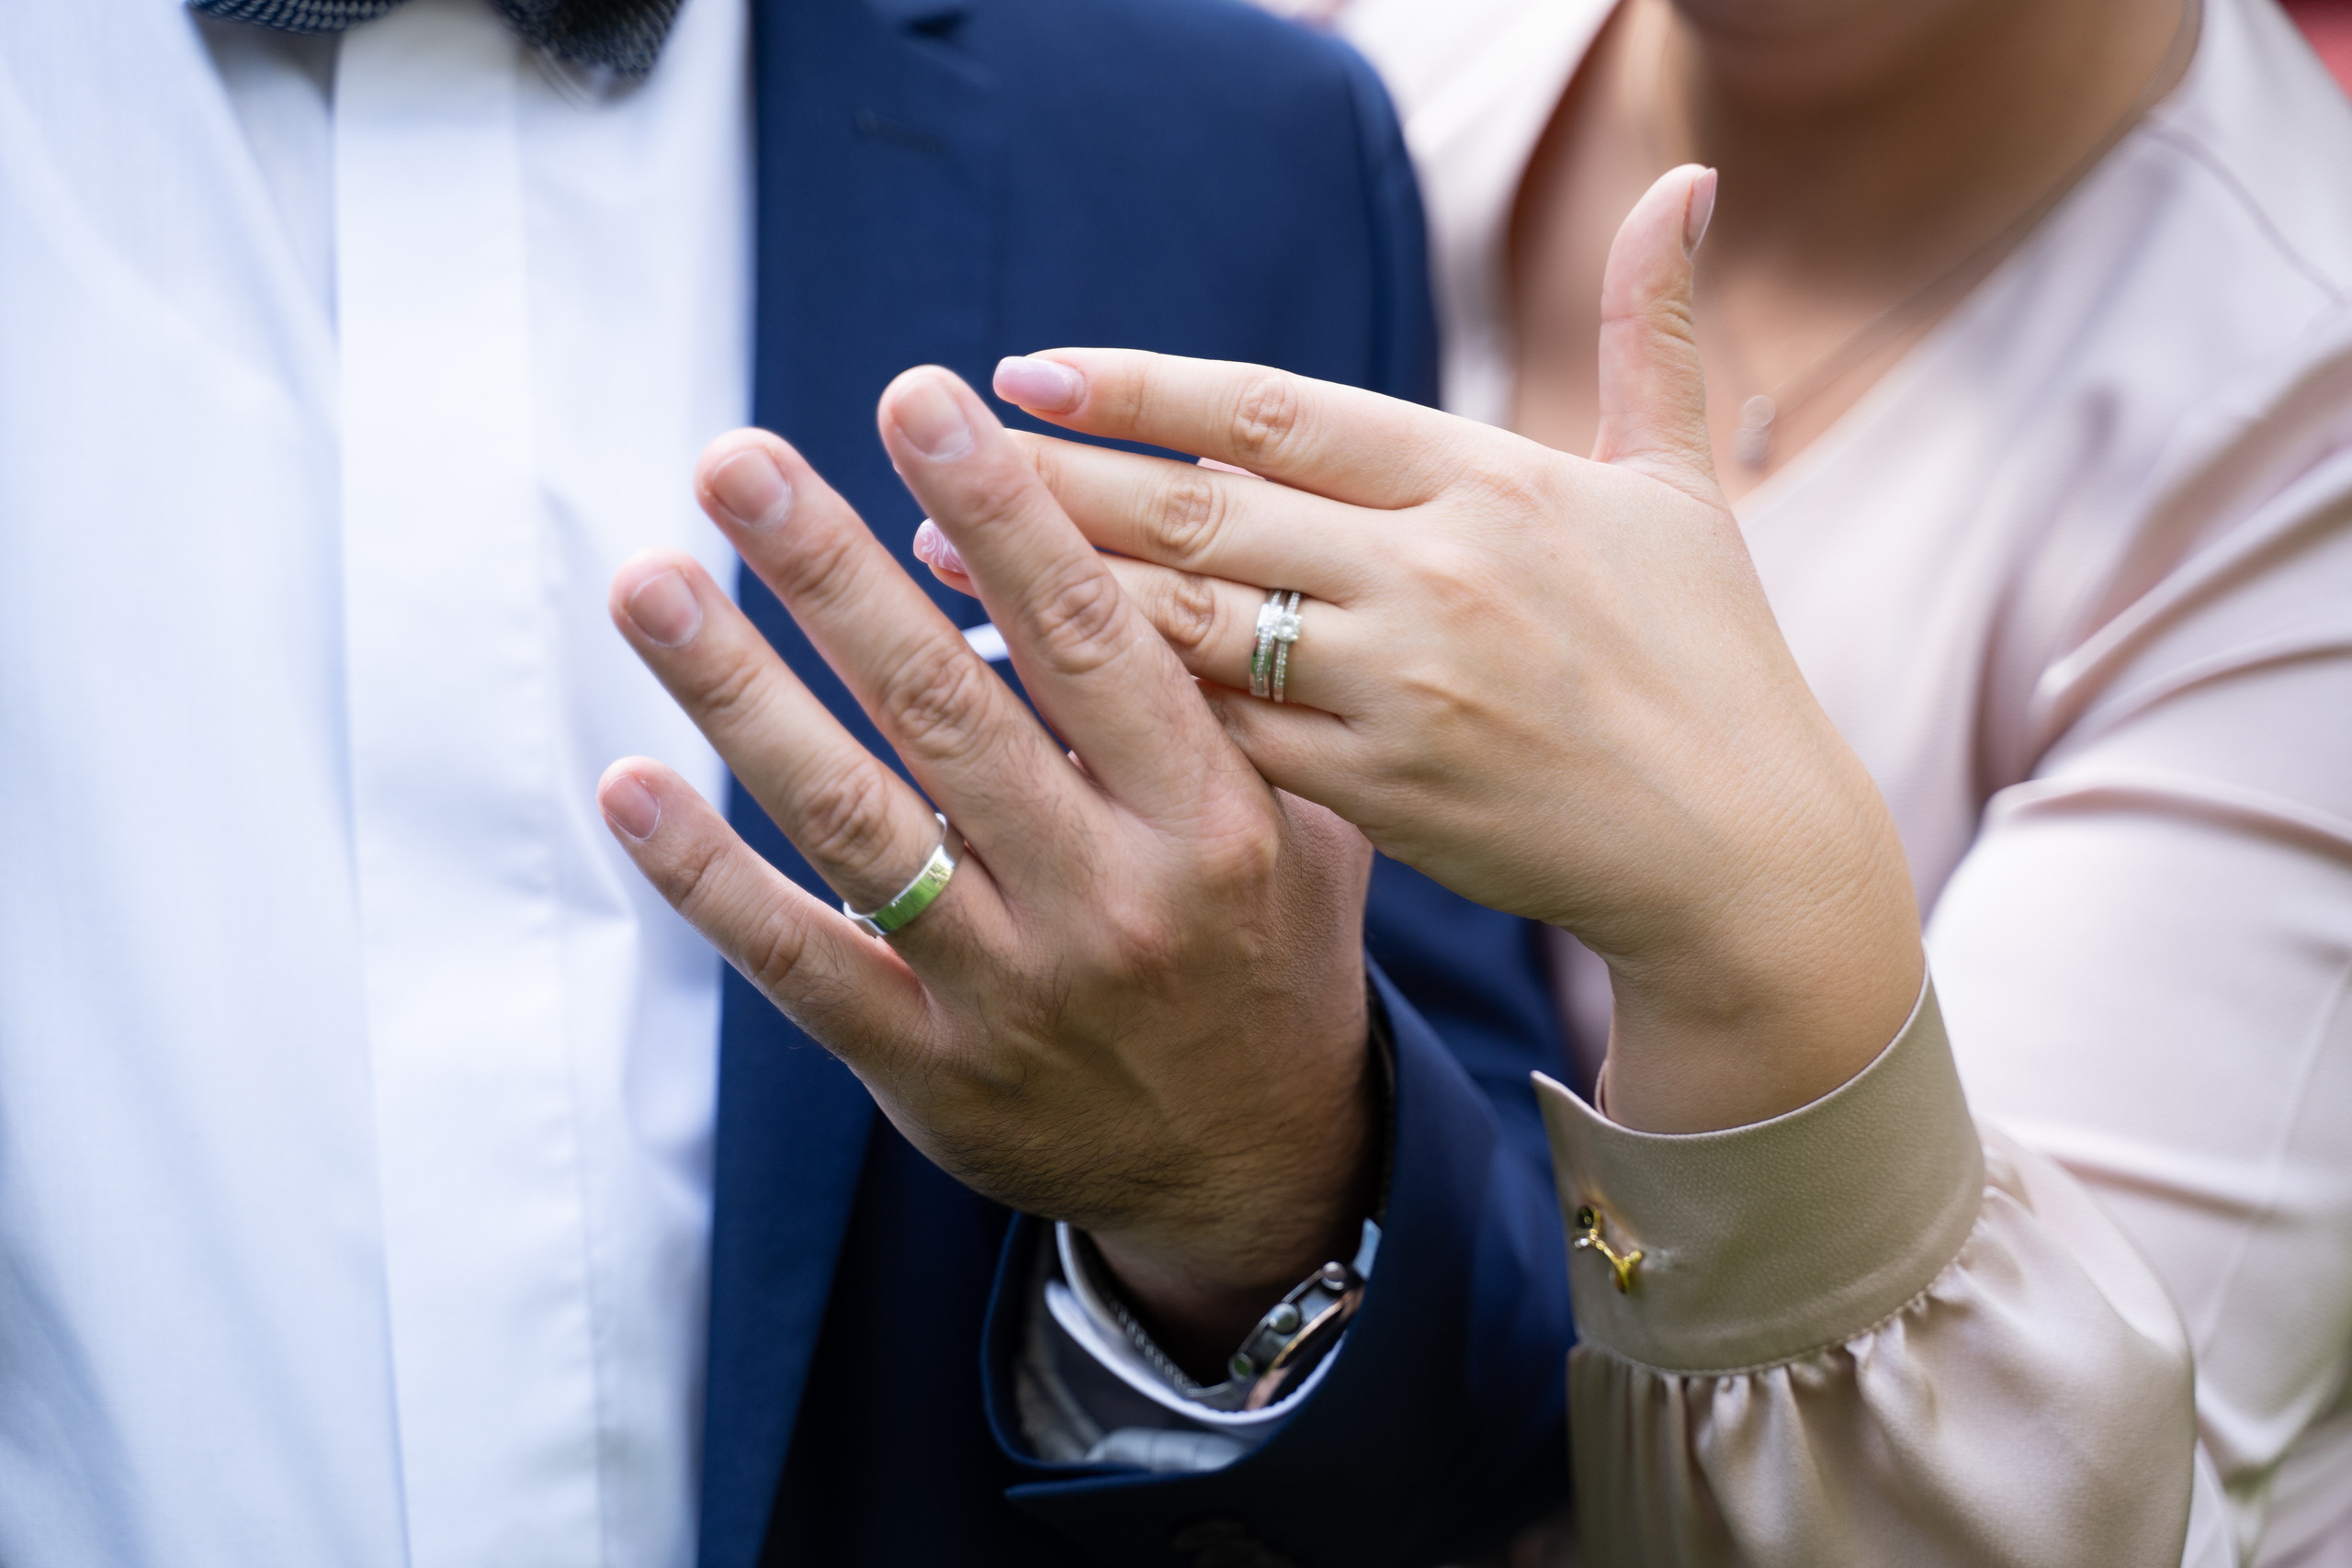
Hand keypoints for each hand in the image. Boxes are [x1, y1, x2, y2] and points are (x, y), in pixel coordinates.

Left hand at [598, 371, 1375, 1372]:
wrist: (1257, 1165)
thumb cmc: (1270, 948)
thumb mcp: (1307, 817)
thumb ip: (1227, 693)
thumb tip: (1129, 524)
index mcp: (1208, 817)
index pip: (1087, 637)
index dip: (996, 510)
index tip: (916, 397)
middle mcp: (1108, 900)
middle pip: (945, 708)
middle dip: (832, 572)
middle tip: (735, 460)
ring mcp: (1010, 993)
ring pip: (855, 822)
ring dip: (739, 695)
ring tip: (648, 582)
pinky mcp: (929, 1071)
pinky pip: (802, 964)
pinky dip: (707, 880)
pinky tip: (630, 786)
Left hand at [943, 167, 1921, 1133]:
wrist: (1741, 853)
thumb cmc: (1711, 659)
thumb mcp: (1684, 483)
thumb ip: (1652, 331)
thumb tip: (1685, 179)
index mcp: (1492, 479)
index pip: (1281, 410)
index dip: (1144, 387)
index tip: (1031, 370)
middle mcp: (1438, 572)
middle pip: (1206, 508)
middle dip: (1056, 482)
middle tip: (932, 454)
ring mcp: (1406, 687)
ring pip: (1193, 625)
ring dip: (1055, 593)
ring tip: (937, 565)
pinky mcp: (1386, 793)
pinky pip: (1224, 744)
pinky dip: (1120, 721)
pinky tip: (1028, 703)